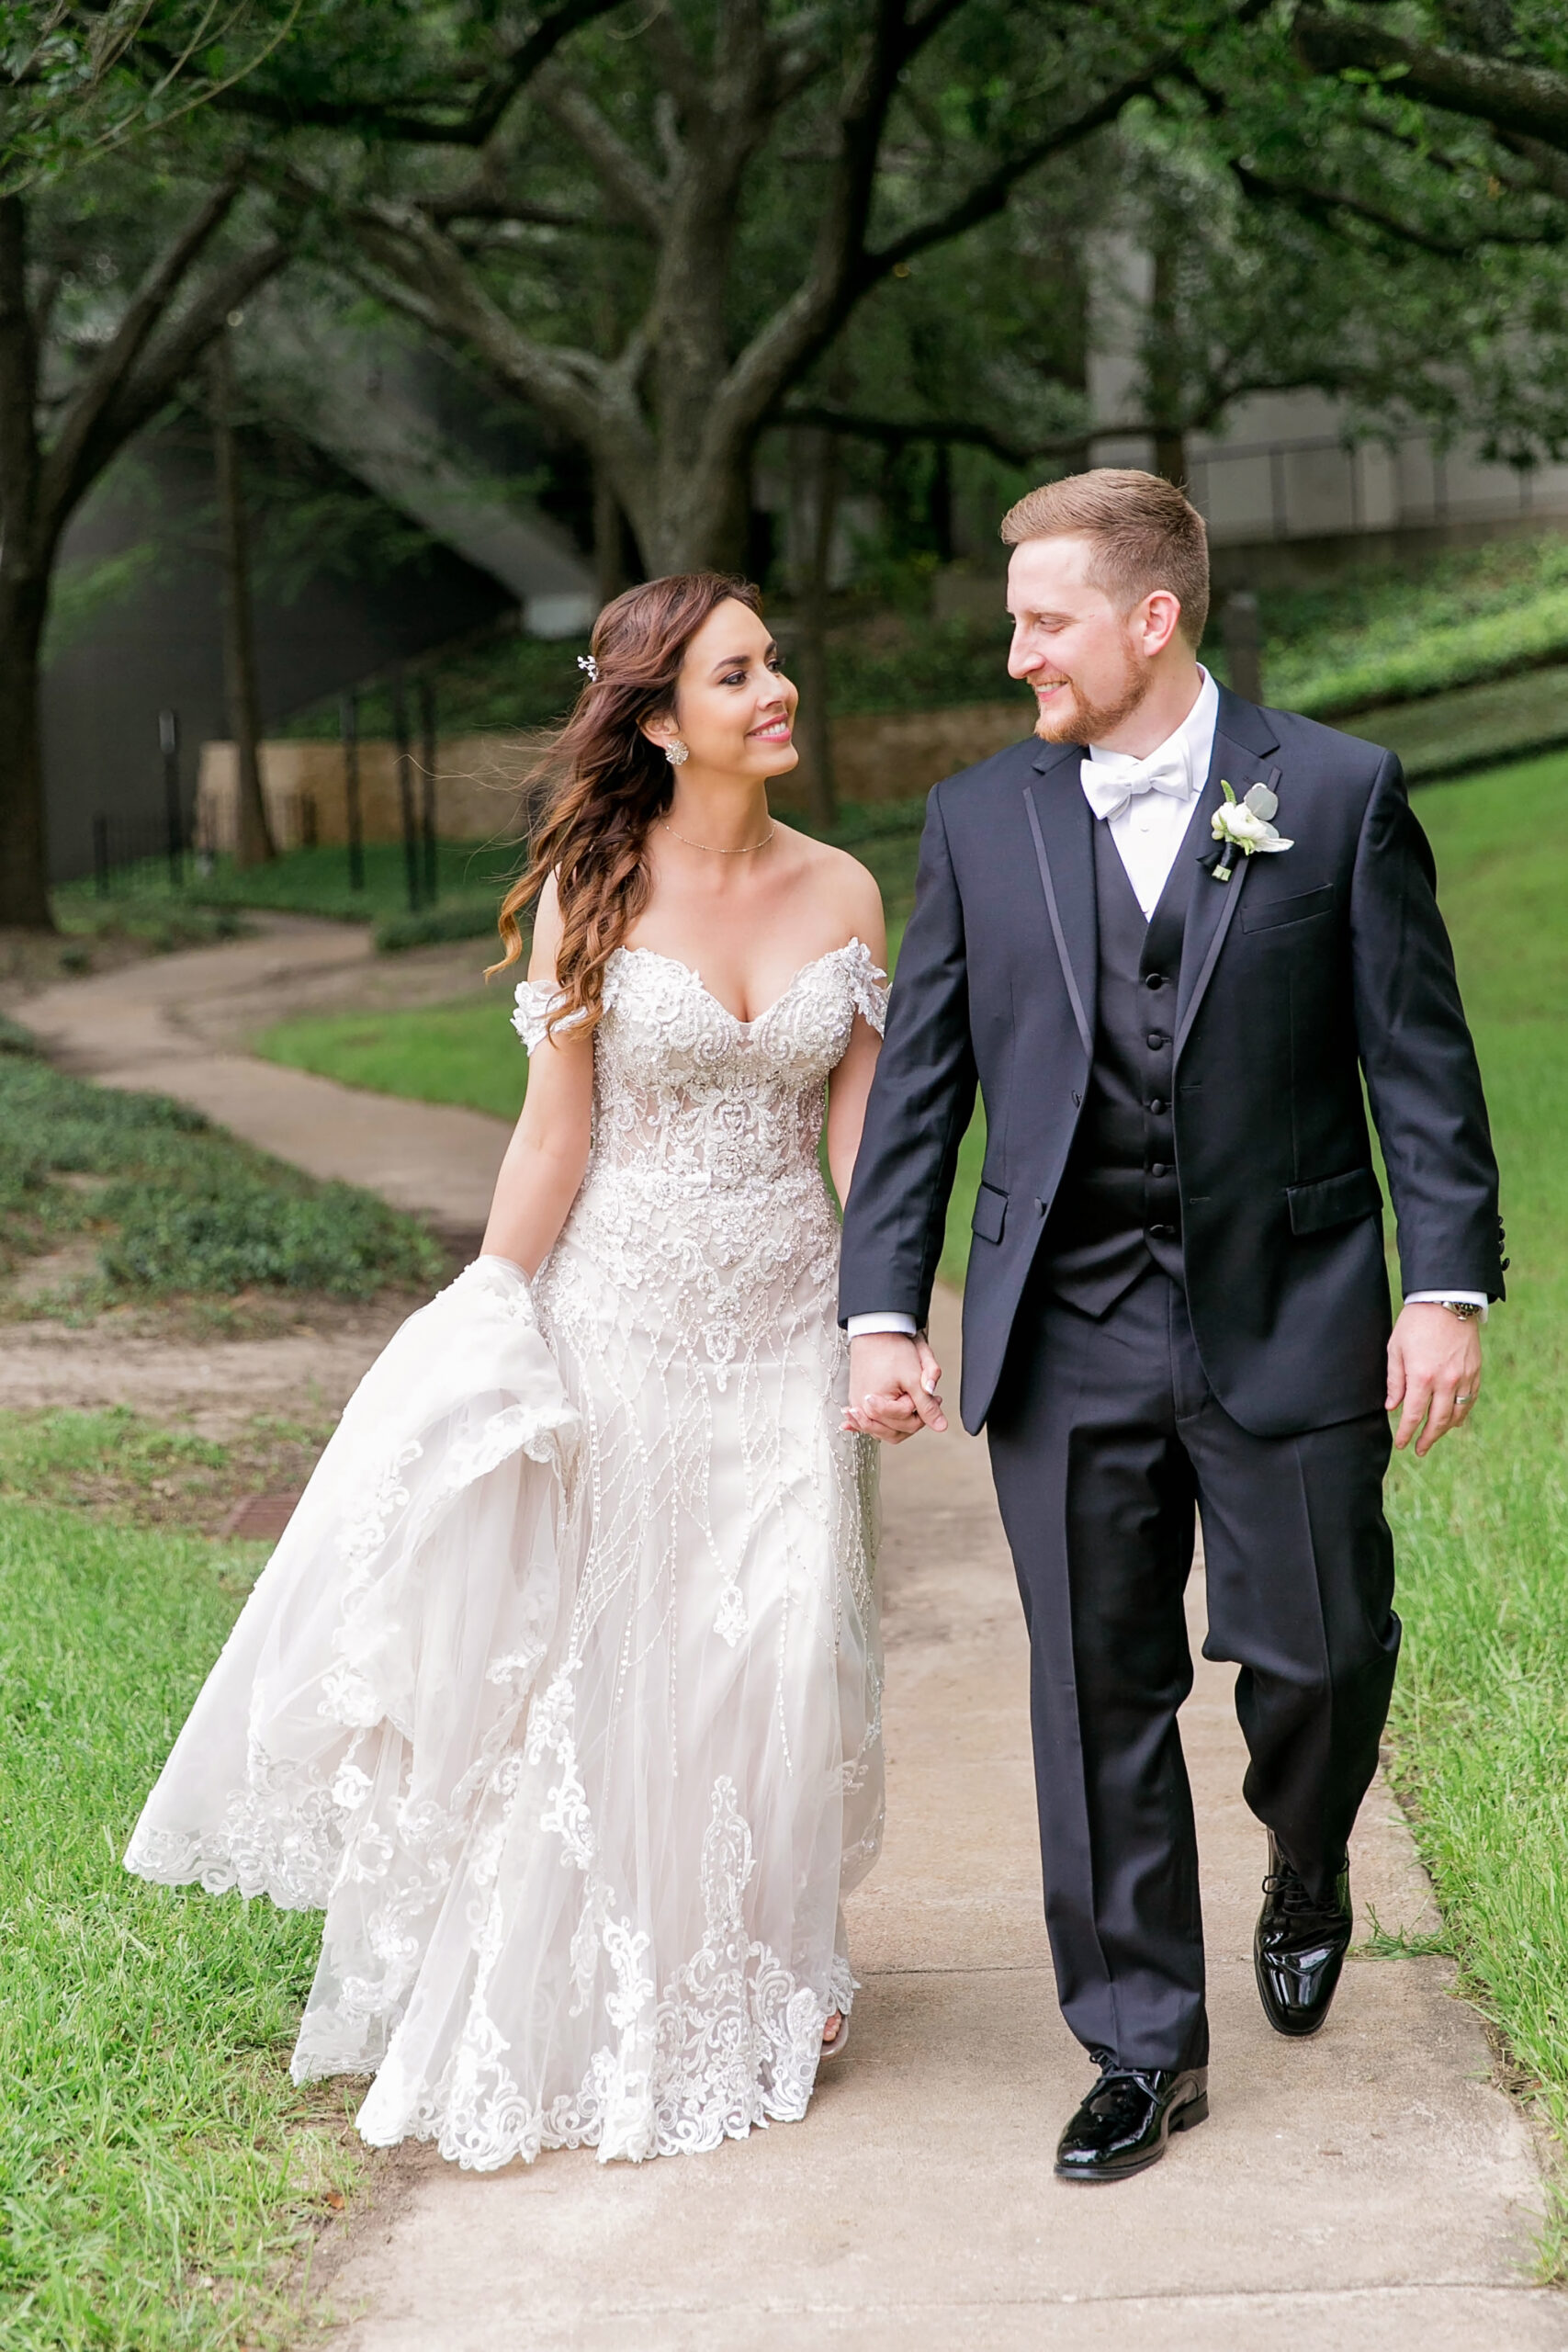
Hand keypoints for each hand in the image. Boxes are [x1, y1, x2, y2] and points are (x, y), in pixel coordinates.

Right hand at [843, 1333, 946, 1443]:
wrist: (875, 1331)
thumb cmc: (892, 1350)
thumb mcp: (914, 1379)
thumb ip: (927, 1406)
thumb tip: (941, 1426)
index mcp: (875, 1406)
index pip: (908, 1423)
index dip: (920, 1407)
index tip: (923, 1390)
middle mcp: (862, 1410)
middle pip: (896, 1431)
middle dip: (912, 1417)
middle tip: (919, 1395)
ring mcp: (858, 1405)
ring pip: (884, 1429)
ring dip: (898, 1422)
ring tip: (909, 1403)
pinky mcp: (857, 1399)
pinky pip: (870, 1420)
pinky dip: (877, 1422)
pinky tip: (878, 1421)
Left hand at [1387, 1302, 1481, 1456]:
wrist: (1446, 1301)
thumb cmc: (1415, 1323)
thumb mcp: (1396, 1349)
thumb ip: (1395, 1380)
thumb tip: (1392, 1406)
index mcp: (1421, 1377)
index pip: (1412, 1415)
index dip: (1406, 1433)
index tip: (1402, 1445)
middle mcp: (1445, 1381)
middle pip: (1437, 1421)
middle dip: (1427, 1438)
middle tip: (1419, 1449)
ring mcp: (1463, 1377)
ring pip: (1456, 1414)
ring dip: (1445, 1430)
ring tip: (1434, 1437)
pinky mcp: (1475, 1371)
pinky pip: (1470, 1400)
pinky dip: (1462, 1413)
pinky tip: (1453, 1420)